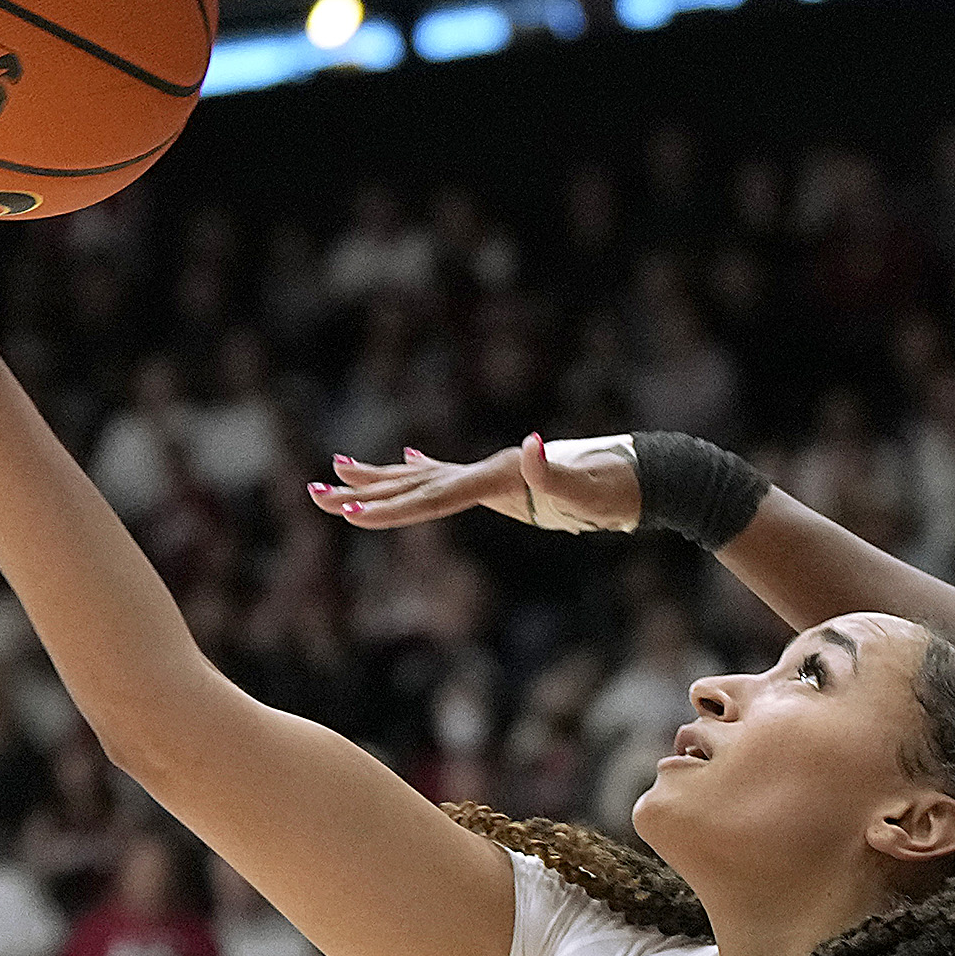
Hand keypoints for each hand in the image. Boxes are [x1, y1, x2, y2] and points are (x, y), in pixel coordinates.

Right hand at [312, 434, 640, 538]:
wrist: (639, 478)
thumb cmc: (615, 490)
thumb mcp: (589, 489)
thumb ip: (555, 470)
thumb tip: (529, 443)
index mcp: (495, 476)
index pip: (431, 496)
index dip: (390, 506)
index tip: (350, 512)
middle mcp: (486, 469)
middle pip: (412, 485)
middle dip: (363, 492)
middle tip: (315, 495)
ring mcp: (490, 472)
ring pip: (421, 475)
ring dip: (378, 476)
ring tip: (335, 467)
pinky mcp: (499, 479)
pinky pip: (446, 476)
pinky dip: (418, 470)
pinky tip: (404, 456)